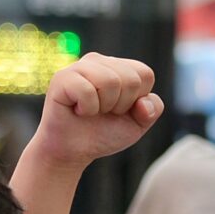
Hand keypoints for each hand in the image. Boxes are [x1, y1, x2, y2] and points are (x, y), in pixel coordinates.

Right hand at [27, 54, 162, 169]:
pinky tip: (77, 110)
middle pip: (130, 79)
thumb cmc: (103, 134)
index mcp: (119, 67)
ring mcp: (79, 67)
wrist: (72, 152)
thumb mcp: (137, 124)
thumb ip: (152, 110)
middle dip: (121, 105)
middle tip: (102, 112)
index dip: (136, 100)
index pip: (145, 74)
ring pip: (110, 81)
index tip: (119, 110)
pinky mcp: (62, 77)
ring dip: (103, 107)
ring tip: (90, 111)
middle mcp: (99, 61)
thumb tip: (143, 103)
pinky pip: (87, 90)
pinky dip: (86, 109)